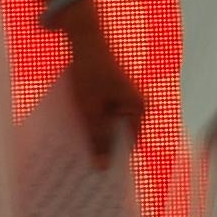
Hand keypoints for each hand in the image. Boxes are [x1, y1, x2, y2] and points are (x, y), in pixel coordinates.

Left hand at [54, 9, 149, 159]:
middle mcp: (136, 104)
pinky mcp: (112, 92)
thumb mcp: (90, 109)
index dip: (115, 162)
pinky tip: (78, 133)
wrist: (85, 37)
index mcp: (138, 109)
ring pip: (110, 126)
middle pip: (120, 136)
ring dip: (96, 137)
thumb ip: (98, 138)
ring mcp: (124, 98)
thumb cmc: (90, 72)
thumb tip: (102, 167)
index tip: (100, 179)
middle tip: (86, 171)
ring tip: (80, 155)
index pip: (129, 145)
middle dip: (104, 151)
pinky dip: (93, 123)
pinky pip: (104, 114)